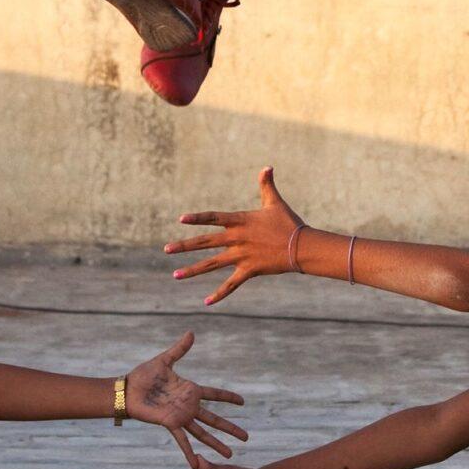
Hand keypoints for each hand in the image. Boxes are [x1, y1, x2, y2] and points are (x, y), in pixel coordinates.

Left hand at [124, 332, 250, 461]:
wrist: (128, 389)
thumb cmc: (143, 375)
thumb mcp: (165, 360)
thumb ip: (179, 349)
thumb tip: (191, 333)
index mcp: (190, 390)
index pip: (215, 394)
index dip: (228, 398)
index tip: (243, 401)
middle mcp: (188, 406)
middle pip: (215, 419)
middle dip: (230, 428)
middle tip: (246, 437)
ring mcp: (181, 417)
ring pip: (203, 433)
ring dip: (217, 444)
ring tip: (230, 454)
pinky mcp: (170, 424)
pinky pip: (182, 440)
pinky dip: (189, 453)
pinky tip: (196, 466)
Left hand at [166, 165, 307, 304]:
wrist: (302, 246)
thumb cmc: (288, 223)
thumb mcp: (275, 202)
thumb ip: (266, 185)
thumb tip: (267, 166)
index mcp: (240, 221)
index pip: (214, 218)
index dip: (197, 218)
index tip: (181, 219)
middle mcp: (237, 238)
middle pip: (205, 242)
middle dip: (184, 246)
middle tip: (166, 249)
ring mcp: (241, 256)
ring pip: (212, 264)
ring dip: (192, 270)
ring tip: (175, 275)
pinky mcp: (249, 270)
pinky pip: (231, 284)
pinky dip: (219, 294)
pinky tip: (206, 302)